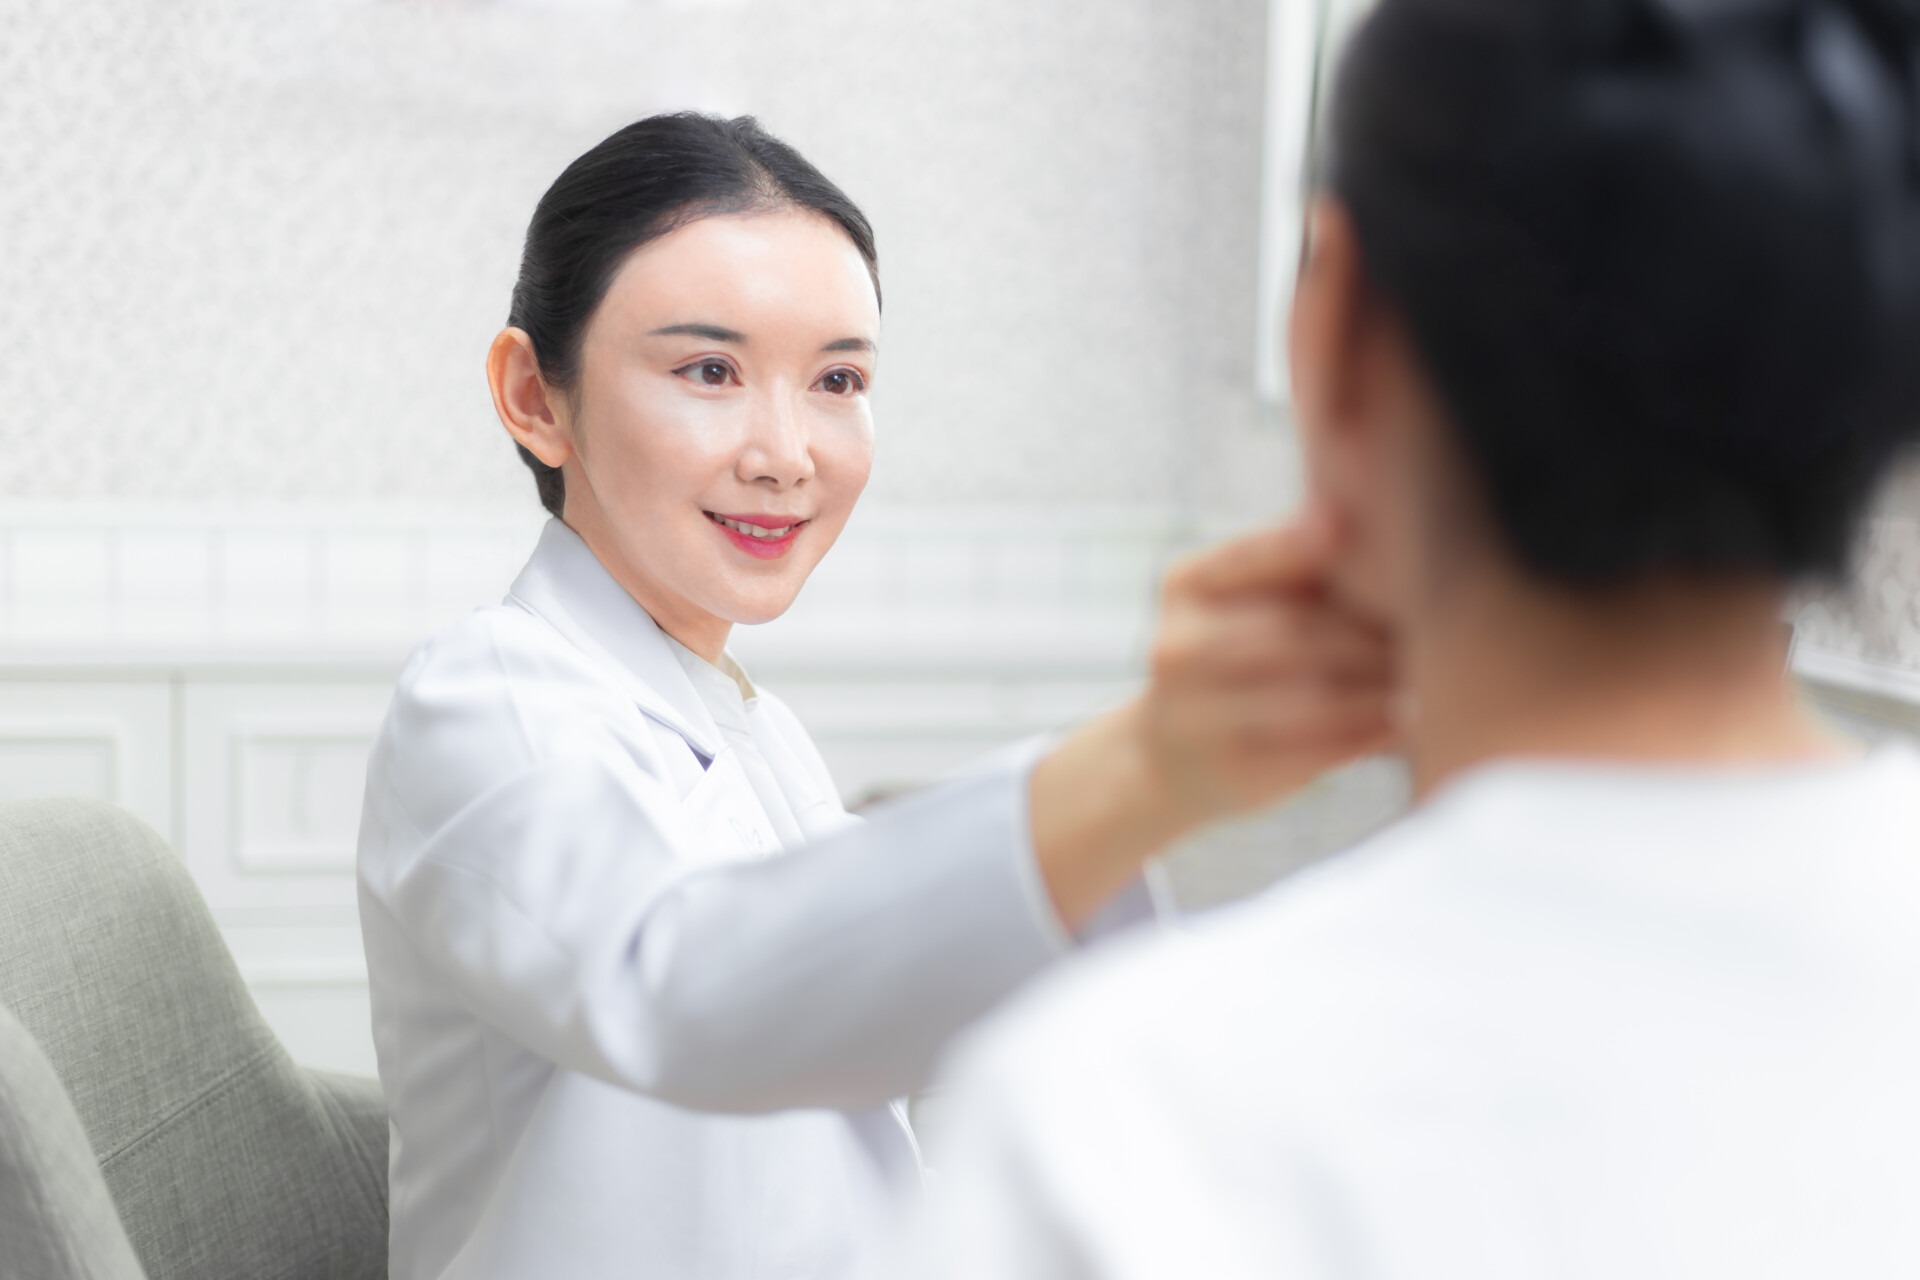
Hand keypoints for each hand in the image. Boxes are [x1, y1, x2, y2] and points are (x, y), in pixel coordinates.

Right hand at [1028, 508, 1394, 930]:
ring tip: (1432, 675)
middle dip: (1371, 631)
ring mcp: (1195, 717)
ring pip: (1312, 696)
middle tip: (1437, 623)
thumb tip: (1357, 516)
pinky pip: (1319, 751)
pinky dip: (1373, 733)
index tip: (1351, 532)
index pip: (1246, 557)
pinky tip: (1409, 719)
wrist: (1170, 756)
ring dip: (1382, 686)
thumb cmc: (1238, 656)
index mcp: (1185, 588)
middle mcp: (1176, 649)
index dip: (1299, 544)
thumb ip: (1298, 559)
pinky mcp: (1235, 774)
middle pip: (1292, 631)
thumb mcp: (1246, 597)